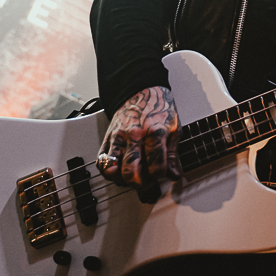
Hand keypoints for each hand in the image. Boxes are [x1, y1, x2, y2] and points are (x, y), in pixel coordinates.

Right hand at [97, 86, 181, 202]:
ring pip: (114, 170)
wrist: (142, 90)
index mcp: (155, 133)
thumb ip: (172, 155)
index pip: (157, 167)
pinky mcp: (108, 137)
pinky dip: (108, 171)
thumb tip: (173, 175)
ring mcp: (119, 137)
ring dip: (124, 180)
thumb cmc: (159, 108)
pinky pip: (102, 161)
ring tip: (133, 177)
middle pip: (132, 172)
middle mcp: (135, 136)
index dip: (161, 176)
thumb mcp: (174, 129)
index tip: (162, 174)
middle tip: (146, 182)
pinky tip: (118, 171)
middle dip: (140, 184)